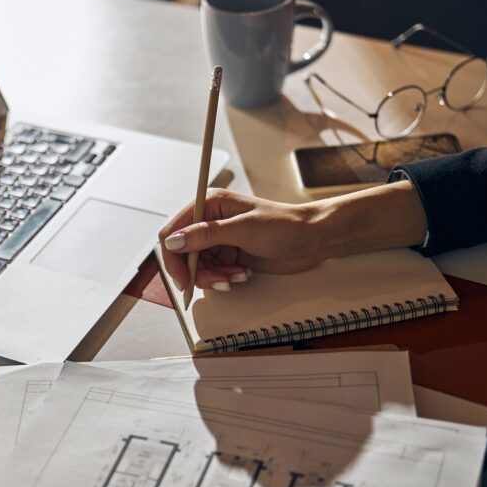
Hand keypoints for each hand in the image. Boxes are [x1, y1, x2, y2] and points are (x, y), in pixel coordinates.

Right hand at [158, 189, 326, 290]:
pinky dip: (223, 278)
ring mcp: (218, 239)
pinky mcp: (227, 254)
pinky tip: (242, 274)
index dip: (173, 256)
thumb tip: (173, 242)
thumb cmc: (285, 226)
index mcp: (209, 204)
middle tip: (216, 281)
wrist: (312, 239)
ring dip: (213, 277)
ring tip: (236, 276)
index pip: (173, 231)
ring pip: (197, 267)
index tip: (182, 277)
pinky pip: (211, 272)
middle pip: (183, 253)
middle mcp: (210, 221)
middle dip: (197, 271)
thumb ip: (206, 235)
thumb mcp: (243, 229)